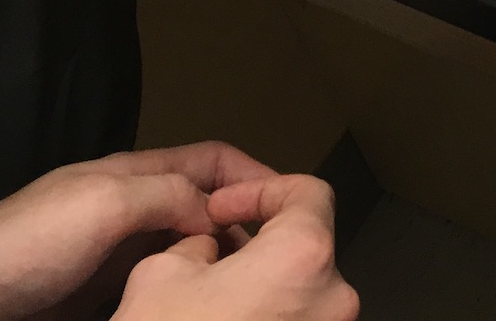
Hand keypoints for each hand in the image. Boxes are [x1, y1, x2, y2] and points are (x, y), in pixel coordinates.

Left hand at [0, 144, 276, 320]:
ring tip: (242, 287)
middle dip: (241, 226)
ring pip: (188, 249)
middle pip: (205, 207)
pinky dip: (188, 290)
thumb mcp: (107, 202)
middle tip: (269, 261)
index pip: (212, 160)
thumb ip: (168, 194)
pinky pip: (164, 283)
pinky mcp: (109, 290)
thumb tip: (217, 213)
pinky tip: (200, 305)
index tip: (286, 207)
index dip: (252, 175)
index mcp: (136, 173)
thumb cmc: (37, 239)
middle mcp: (135, 206)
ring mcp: (121, 250)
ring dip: (217, 262)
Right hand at [114, 175, 356, 320]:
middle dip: (259, 248)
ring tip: (211, 304)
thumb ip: (200, 243)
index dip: (261, 190)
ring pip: (301, 296)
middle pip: (306, 249)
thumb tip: (212, 248)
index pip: (309, 194)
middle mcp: (334, 299)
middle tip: (211, 259)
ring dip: (263, 291)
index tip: (224, 210)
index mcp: (303, 257)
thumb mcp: (162, 273)